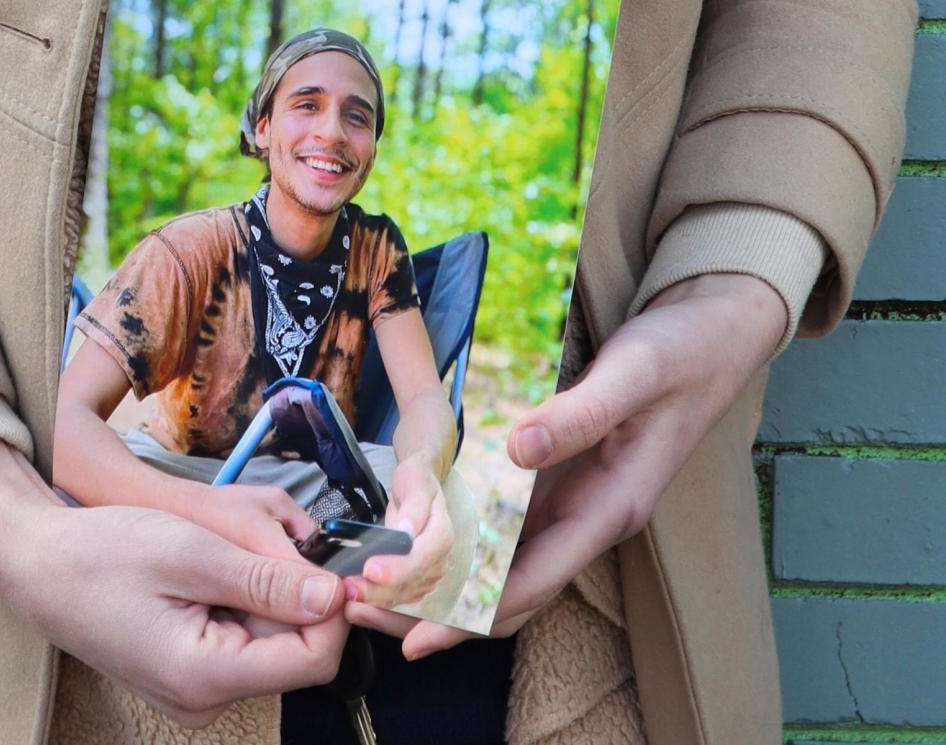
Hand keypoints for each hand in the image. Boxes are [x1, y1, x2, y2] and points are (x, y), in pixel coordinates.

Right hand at [0, 440, 349, 727]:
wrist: (36, 565)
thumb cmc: (101, 553)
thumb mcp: (192, 552)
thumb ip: (268, 580)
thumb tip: (333, 597)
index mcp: (205, 676)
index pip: (313, 659)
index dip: (335, 610)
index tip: (334, 562)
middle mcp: (203, 699)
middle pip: (292, 653)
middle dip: (295, 597)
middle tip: (267, 545)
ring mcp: (194, 692)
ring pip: (269, 644)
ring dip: (267, 597)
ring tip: (225, 557)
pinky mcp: (187, 675)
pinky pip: (240, 643)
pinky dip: (242, 605)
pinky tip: (212, 575)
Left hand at [344, 457, 453, 607]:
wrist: (420, 491)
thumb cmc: (416, 484)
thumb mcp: (416, 484)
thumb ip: (413, 508)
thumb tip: (406, 531)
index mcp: (441, 536)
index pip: (420, 557)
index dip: (397, 569)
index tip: (370, 570)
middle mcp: (438, 562)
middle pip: (408, 584)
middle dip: (377, 591)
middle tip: (348, 590)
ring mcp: (427, 577)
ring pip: (400, 597)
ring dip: (373, 603)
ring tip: (346, 598)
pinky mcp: (414, 585)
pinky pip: (395, 600)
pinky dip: (374, 605)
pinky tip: (353, 604)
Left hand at [353, 273, 787, 657]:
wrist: (717, 334)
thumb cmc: (684, 353)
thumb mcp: (636, 374)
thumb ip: (581, 414)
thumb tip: (516, 449)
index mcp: (608, 507)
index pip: (530, 582)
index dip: (468, 613)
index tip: (412, 632)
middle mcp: (586, 518)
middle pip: (504, 591)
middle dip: (435, 610)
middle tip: (363, 609)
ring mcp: (571, 503)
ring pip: (497, 565)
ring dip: (436, 580)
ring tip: (369, 587)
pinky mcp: (558, 481)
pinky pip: (499, 526)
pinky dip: (454, 540)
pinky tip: (411, 537)